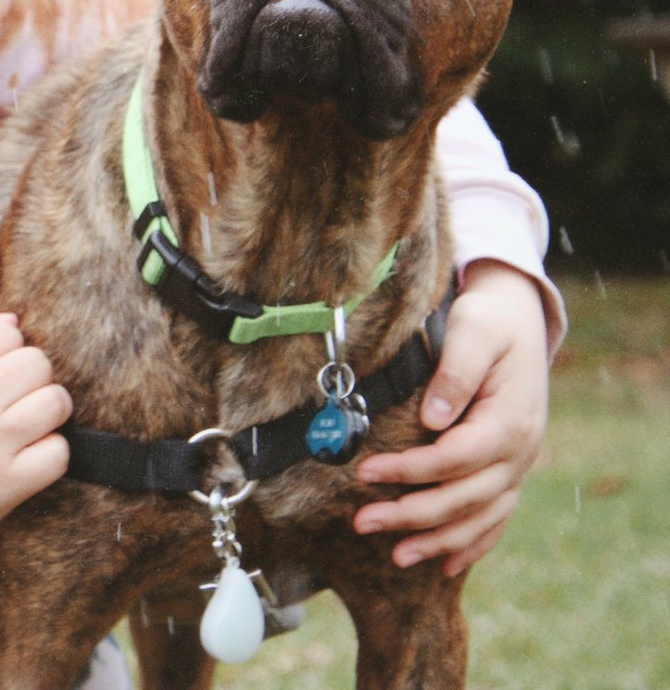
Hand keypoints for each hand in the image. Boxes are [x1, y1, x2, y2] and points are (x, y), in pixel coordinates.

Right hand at [0, 312, 71, 562]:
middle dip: (31, 376)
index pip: (6, 333)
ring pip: (56, 401)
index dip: (5, 348)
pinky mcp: (9, 484)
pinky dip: (50, 451)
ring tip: (26, 420)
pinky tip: (28, 453)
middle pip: (37, 362)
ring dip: (48, 409)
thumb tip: (12, 320)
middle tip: (12, 396)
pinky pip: (59, 452)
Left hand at [353, 260, 549, 575]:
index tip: (365, 472)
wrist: (518, 318)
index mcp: (510, 420)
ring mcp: (518, 466)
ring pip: (480, 517)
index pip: (456, 458)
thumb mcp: (473, 331)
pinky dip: (471, 543)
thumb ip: (455, 372)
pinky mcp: (509, 470)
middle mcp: (520, 452)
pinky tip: (444, 565)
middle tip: (362, 523)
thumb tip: (432, 419)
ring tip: (395, 556)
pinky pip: (495, 517)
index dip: (410, 470)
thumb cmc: (488, 322)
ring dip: (438, 541)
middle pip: (464, 497)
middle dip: (412, 515)